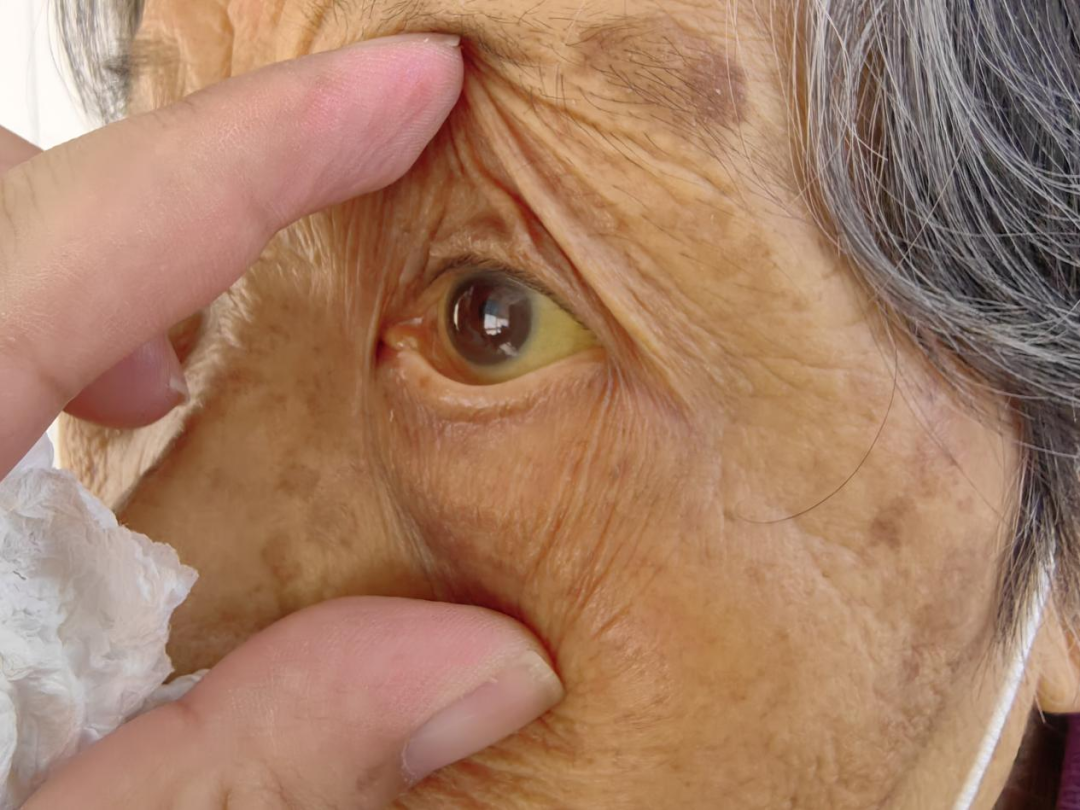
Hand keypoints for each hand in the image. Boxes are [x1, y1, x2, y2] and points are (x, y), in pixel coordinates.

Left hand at [1, 34, 563, 808]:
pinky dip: (12, 332)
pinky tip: (43, 471)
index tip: (415, 83)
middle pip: (10, 195)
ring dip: (69, 267)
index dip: (283, 138)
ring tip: (151, 388)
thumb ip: (261, 749)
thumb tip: (484, 670)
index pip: (99, 223)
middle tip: (267, 294)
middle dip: (161, 197)